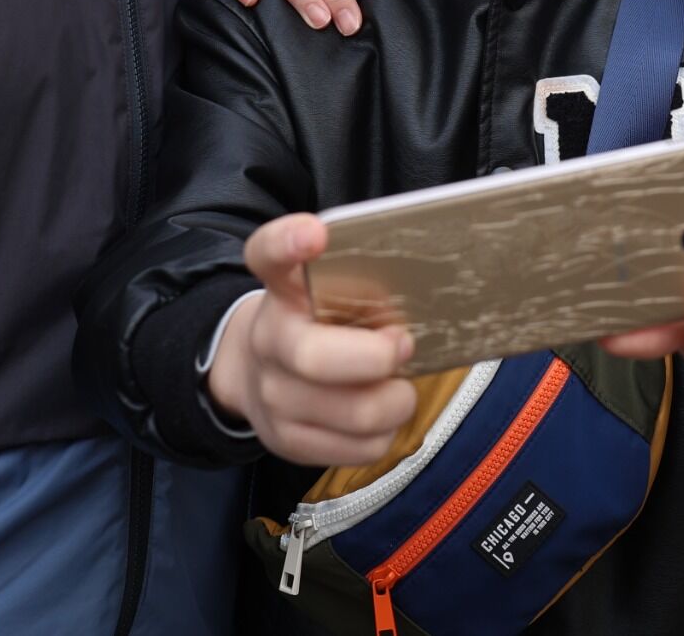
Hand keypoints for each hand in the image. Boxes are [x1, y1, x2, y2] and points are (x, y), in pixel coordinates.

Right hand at [208, 213, 418, 466]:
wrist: (257, 373)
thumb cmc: (319, 322)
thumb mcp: (327, 288)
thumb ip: (361, 279)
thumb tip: (426, 295)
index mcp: (282, 287)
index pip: (269, 253)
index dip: (288, 242)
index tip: (316, 234)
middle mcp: (269, 339)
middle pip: (315, 357)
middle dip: (376, 357)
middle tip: (404, 345)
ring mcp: (273, 394)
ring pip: (354, 413)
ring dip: (396, 400)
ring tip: (399, 385)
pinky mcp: (287, 440)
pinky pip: (360, 448)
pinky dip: (385, 432)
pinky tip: (380, 412)